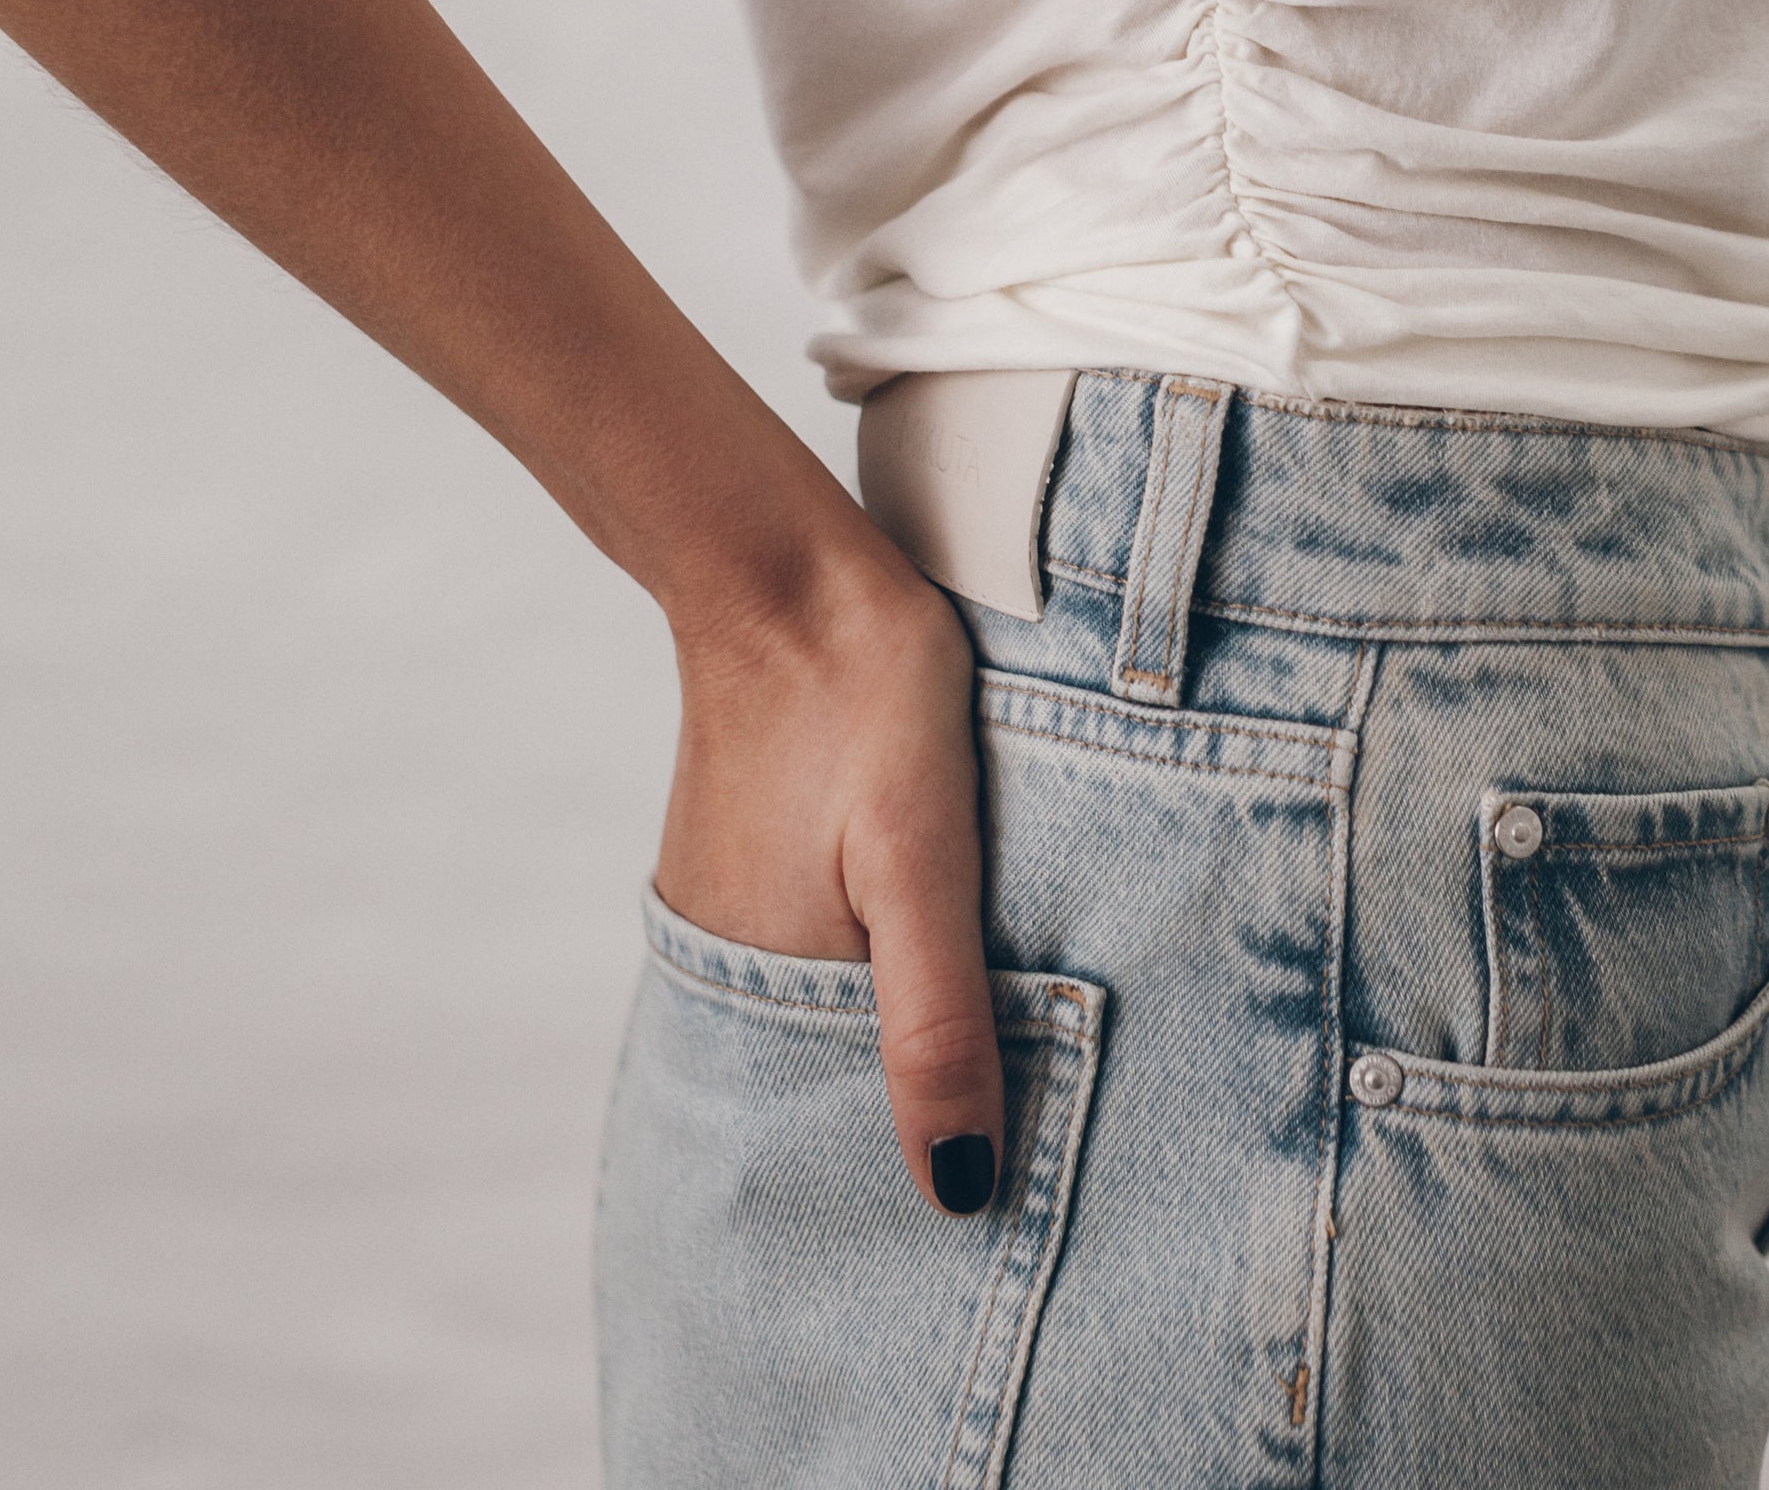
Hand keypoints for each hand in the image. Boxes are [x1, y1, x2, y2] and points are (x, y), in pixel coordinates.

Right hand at [655, 528, 1003, 1215]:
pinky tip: (955, 967)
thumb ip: (937, 1023)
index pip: (844, 1146)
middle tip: (1039, 1138)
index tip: (1017, 1197)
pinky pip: (824, 954)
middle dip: (925, 1119)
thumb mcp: (922, 864)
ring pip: (837, 1017)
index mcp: (762, 994)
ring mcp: (736, 911)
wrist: (789, 569)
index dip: (932, 1172)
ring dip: (908, 1042)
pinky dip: (884, 975)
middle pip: (838, 1088)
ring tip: (1012, 1064)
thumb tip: (958, 1191)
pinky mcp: (758, 862)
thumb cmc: (863, 700)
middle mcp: (729, 971)